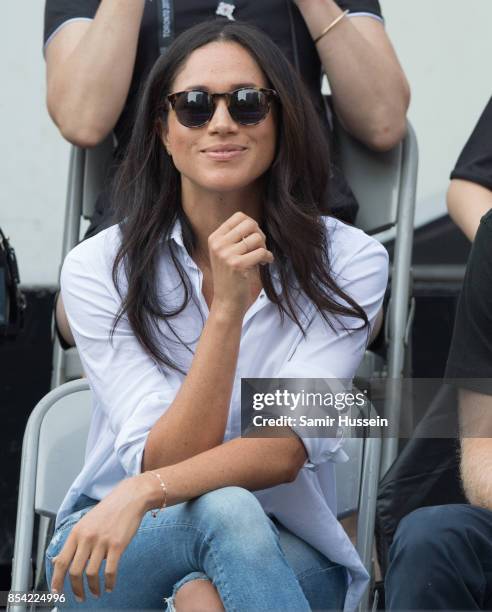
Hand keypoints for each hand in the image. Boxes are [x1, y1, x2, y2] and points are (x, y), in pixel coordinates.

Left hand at [50, 474, 153, 600]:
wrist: (130, 497)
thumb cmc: (109, 511)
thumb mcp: (86, 523)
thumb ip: (73, 542)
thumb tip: (57, 560)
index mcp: (77, 532)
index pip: (61, 561)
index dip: (57, 580)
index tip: (57, 592)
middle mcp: (87, 537)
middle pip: (74, 571)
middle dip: (76, 589)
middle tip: (79, 597)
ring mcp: (102, 541)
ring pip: (91, 574)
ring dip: (93, 588)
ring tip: (96, 593)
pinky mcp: (118, 545)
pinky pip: (110, 570)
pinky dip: (109, 583)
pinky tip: (110, 586)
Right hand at [208, 212, 273, 316]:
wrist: (226, 302)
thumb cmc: (231, 277)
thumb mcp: (227, 253)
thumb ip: (236, 237)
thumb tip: (254, 224)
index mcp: (215, 238)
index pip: (239, 216)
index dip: (252, 225)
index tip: (253, 239)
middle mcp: (218, 244)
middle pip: (249, 223)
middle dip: (260, 234)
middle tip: (259, 248)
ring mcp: (226, 254)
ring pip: (257, 237)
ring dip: (264, 247)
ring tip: (261, 258)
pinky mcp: (237, 265)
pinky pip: (261, 252)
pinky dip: (267, 257)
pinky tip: (264, 264)